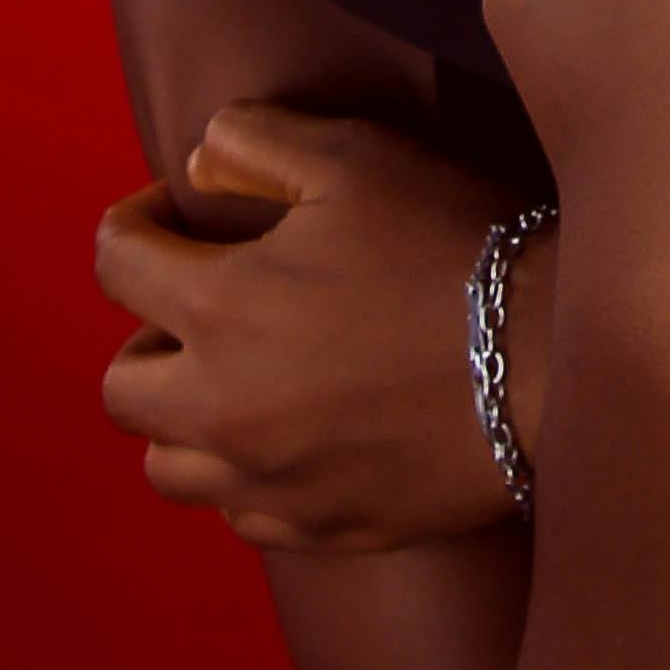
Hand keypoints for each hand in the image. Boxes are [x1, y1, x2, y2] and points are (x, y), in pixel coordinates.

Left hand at [94, 108, 528, 549]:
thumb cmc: (455, 244)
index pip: (113, 263)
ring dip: (183, 417)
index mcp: (220, 309)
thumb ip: (253, 143)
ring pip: (169, 467)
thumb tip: (195, 164)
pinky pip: (243, 516)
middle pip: (121, 388)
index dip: (135, 219)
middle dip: (146, 333)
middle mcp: (226, 410)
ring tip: (238, 375)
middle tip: (203, 300)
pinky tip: (295, 431)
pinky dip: (245, 476)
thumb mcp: (356, 157)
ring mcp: (274, 482)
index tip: (177, 209)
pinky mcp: (327, 527)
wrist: (557, 361)